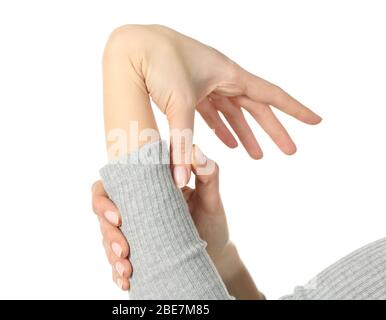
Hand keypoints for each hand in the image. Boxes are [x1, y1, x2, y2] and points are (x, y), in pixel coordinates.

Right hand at [91, 145, 262, 298]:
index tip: (118, 218)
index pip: (112, 186)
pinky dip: (116, 273)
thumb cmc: (210, 220)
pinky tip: (124, 281)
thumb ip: (208, 174)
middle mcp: (133, 208)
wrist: (215, 253)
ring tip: (127, 270)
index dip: (104, 201)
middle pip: (103, 216)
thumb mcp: (211, 198)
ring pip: (106, 240)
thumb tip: (196, 150)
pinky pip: (116, 262)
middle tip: (123, 250)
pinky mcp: (136, 253)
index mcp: (144, 188)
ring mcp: (133, 232)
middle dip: (107, 234)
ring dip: (111, 256)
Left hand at [104, 24, 321, 186]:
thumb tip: (181, 180)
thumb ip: (183, 145)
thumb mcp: (177, 105)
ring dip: (244, 133)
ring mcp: (207, 83)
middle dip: (272, 130)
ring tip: (255, 155)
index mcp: (229, 75)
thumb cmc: (158, 64)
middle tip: (288, 152)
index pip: (271, 96)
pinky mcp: (190, 90)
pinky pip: (213, 110)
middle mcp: (222, 78)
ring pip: (234, 111)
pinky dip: (221, 126)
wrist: (133, 45)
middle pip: (256, 107)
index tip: (316, 122)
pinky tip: (226, 141)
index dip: (295, 111)